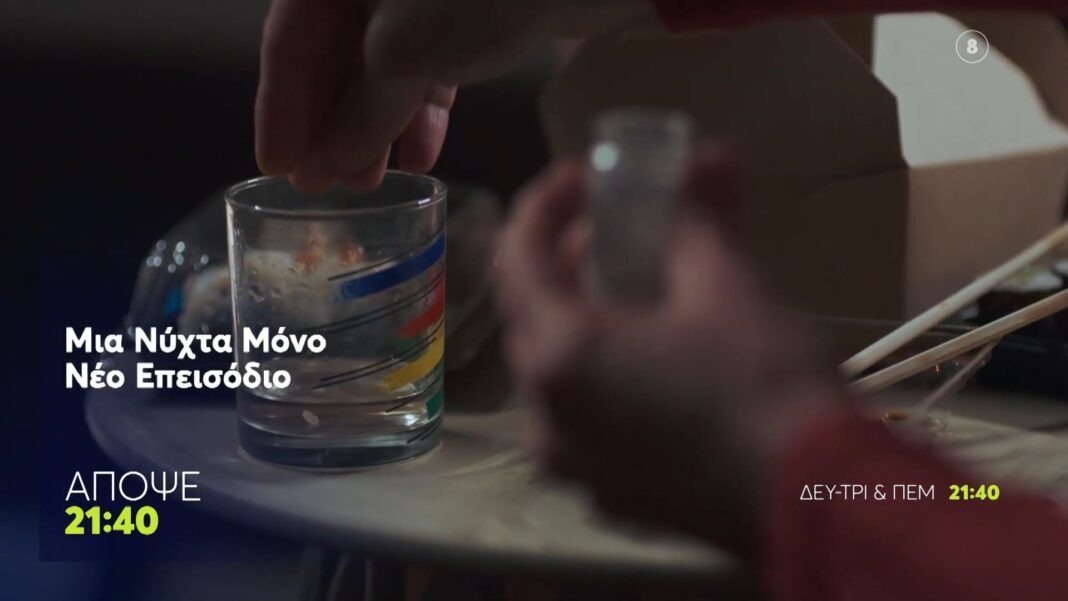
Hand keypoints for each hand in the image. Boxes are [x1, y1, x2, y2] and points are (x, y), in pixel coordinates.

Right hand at [255, 0, 644, 192]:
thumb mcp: (404, 54)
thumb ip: (357, 112)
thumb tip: (326, 162)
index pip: (288, 38)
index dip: (280, 109)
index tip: (280, 168)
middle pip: (334, 52)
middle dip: (331, 124)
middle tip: (327, 185)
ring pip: (383, 61)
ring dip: (375, 124)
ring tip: (371, 180)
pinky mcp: (471, 8)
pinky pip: (428, 60)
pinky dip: (421, 108)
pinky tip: (421, 153)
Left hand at [495, 147, 845, 557]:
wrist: (814, 503)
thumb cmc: (763, 385)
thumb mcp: (727, 285)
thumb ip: (694, 220)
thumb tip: (702, 164)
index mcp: (560, 357)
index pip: (517, 258)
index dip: (545, 204)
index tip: (582, 174)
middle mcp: (548, 417)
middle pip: (530, 316)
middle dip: (566, 260)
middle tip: (613, 226)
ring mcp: (574, 465)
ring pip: (555, 371)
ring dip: (583, 318)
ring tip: (636, 285)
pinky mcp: (611, 494)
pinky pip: (585, 418)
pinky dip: (603, 373)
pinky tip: (653, 357)